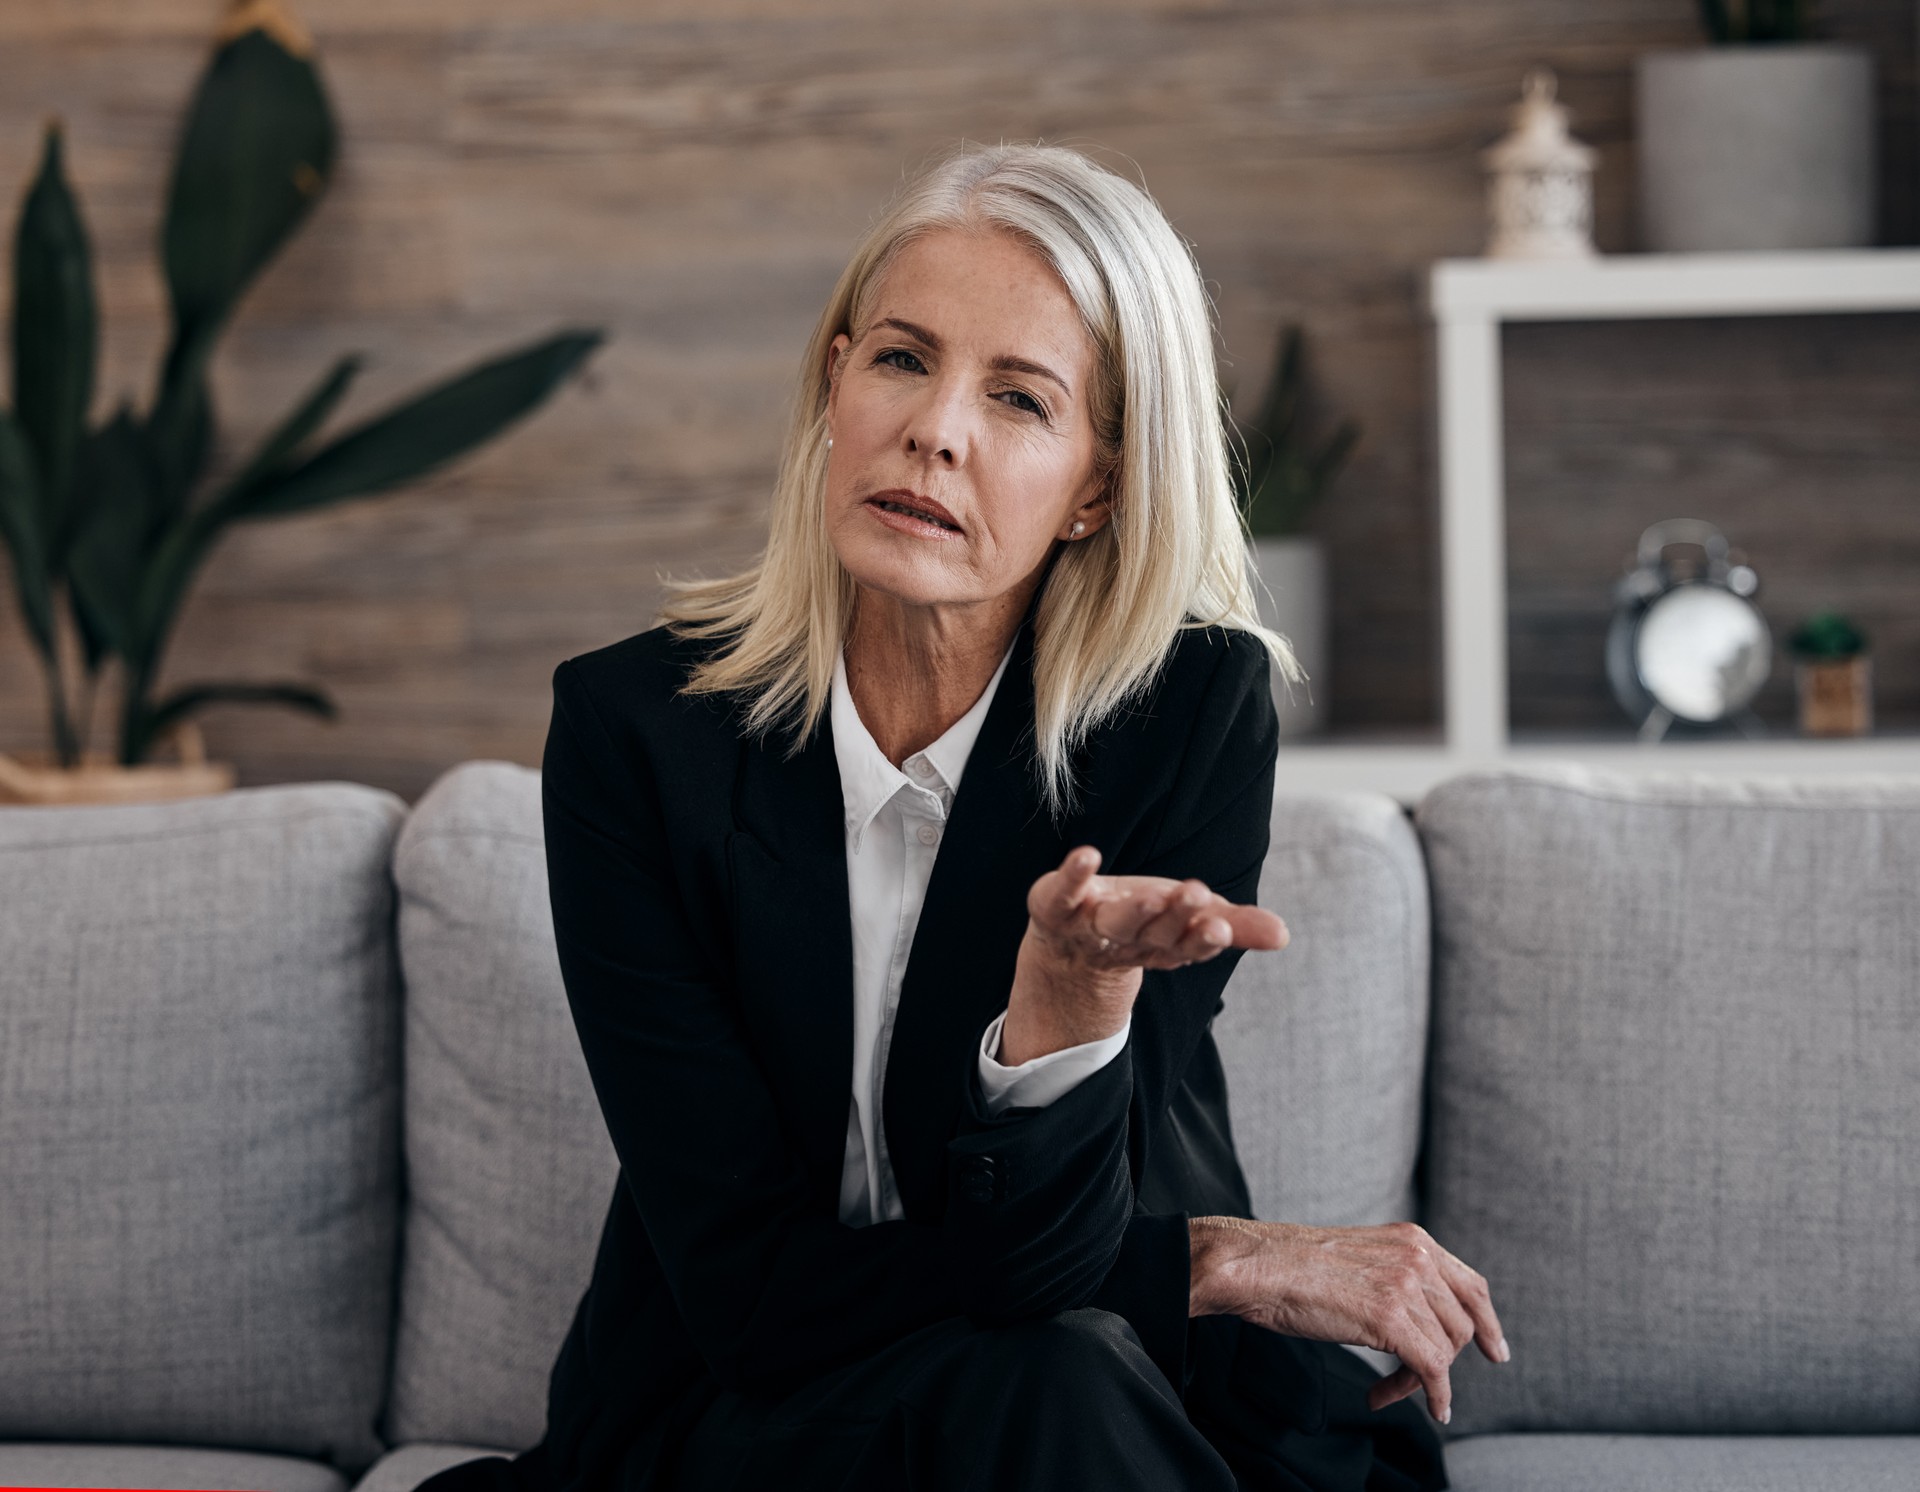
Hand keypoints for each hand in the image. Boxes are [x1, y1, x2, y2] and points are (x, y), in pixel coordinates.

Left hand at [1000, 845, 1288, 1064]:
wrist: (1068, 953)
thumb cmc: (1140, 926)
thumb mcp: (1188, 924)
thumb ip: (1234, 926)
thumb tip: (1283, 934)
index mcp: (1164, 944)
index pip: (1188, 946)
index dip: (1202, 939)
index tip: (1219, 928)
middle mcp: (1129, 939)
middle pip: (1154, 933)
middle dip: (1176, 917)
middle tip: (1198, 897)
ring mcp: (1090, 924)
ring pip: (1116, 922)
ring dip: (1135, 911)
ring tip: (1153, 896)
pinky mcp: (1055, 906)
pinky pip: (1063, 893)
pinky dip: (1074, 876)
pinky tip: (1088, 856)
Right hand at [1187, 1217, 1507, 1426]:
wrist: (1257, 1265)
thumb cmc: (1292, 1266)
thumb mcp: (1360, 1258)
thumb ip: (1395, 1276)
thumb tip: (1419, 1319)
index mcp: (1411, 1238)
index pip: (1471, 1285)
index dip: (1488, 1323)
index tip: (1495, 1352)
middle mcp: (1417, 1256)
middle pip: (1460, 1325)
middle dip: (1440, 1360)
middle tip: (1410, 1383)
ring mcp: (1405, 1285)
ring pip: (1444, 1350)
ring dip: (1422, 1380)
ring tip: (1388, 1391)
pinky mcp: (1390, 1318)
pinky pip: (1432, 1369)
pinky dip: (1433, 1395)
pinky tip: (1427, 1408)